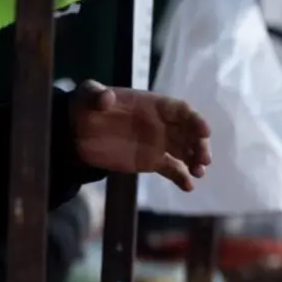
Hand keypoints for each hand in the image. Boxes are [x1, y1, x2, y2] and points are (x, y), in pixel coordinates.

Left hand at [70, 81, 211, 190]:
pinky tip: (188, 187)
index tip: (205, 131)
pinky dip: (182, 178)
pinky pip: (172, 170)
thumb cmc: (86, 107)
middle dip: (200, 145)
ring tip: (199, 173)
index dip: (194, 120)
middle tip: (204, 160)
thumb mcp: (87, 95)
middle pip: (190, 133)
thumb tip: (106, 97)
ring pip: (185, 152)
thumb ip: (96, 95)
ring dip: (196, 161)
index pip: (181, 111)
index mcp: (152, 105)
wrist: (77, 132)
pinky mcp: (153, 161)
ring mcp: (159, 144)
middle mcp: (162, 124)